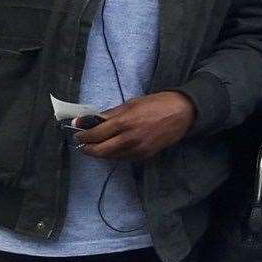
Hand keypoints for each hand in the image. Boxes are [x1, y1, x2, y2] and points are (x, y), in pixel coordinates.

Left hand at [76, 91, 197, 160]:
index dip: (83, 136)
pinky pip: (123, 158)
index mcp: (124, 122)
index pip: (95, 134)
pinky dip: (115, 154)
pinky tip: (114, 148)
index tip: (78, 134)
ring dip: (100, 153)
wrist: (183, 112)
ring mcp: (137, 149)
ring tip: (97, 146)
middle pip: (99, 150)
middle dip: (87, 149)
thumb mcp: (131, 103)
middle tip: (83, 145)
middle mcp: (129, 138)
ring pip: (110, 157)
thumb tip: (88, 120)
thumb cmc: (157, 103)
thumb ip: (110, 114)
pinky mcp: (145, 155)